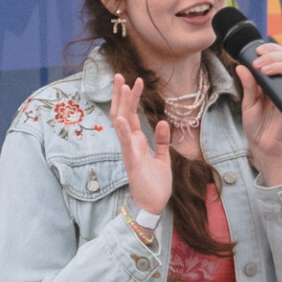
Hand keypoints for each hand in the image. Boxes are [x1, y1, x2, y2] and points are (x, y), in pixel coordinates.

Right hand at [109, 72, 173, 218]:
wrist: (153, 205)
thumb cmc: (155, 184)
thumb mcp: (163, 158)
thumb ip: (161, 140)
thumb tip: (161, 121)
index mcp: (137, 142)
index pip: (132, 115)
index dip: (132, 98)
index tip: (136, 80)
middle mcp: (130, 144)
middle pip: (123, 114)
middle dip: (121, 95)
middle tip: (119, 75)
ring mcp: (129, 152)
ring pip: (122, 124)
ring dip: (121, 105)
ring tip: (121, 87)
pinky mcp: (132, 163)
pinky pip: (126, 145)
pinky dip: (123, 131)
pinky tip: (121, 118)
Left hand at [237, 49, 281, 184]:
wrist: (262, 144)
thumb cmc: (255, 124)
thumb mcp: (248, 103)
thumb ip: (248, 85)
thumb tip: (241, 66)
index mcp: (270, 79)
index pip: (276, 56)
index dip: (270, 49)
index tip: (258, 51)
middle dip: (273, 55)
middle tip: (259, 62)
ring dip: (279, 65)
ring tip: (264, 70)